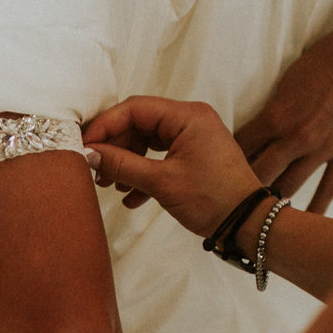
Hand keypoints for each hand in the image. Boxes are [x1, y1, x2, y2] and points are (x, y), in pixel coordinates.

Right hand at [83, 96, 262, 235]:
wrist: (248, 224)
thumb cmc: (213, 199)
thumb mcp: (162, 182)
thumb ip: (122, 165)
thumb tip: (89, 154)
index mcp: (187, 116)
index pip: (134, 109)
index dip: (105, 126)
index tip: (84, 146)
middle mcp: (191, 119)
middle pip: (139, 123)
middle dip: (115, 148)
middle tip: (95, 170)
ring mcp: (194, 137)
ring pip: (147, 142)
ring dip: (127, 163)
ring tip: (110, 186)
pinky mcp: (194, 155)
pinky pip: (160, 156)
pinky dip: (144, 173)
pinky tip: (131, 198)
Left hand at [235, 13, 332, 211]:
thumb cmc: (328, 55)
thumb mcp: (289, 78)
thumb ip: (274, 107)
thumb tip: (260, 126)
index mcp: (275, 116)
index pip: (239, 146)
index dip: (223, 160)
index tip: (214, 173)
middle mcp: (295, 137)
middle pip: (257, 173)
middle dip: (239, 189)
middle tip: (226, 204)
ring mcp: (322, 148)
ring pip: (288, 186)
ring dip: (271, 202)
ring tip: (255, 217)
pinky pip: (328, 187)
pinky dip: (316, 208)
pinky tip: (306, 224)